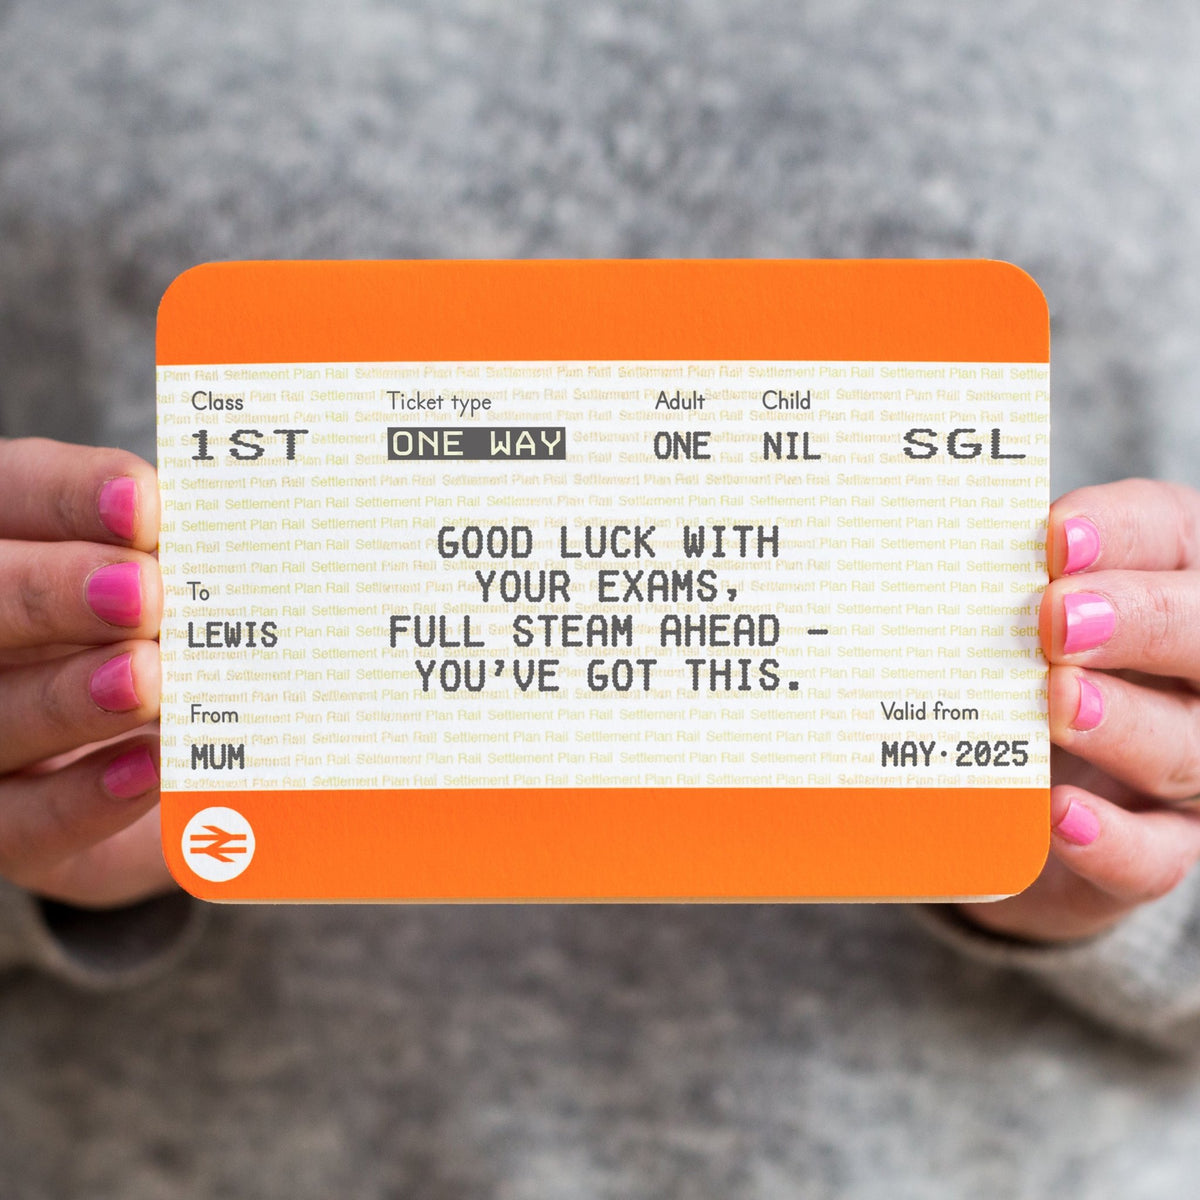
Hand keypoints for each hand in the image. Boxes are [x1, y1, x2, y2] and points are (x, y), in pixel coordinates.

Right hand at [0, 438, 167, 906]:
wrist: (165, 774)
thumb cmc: (172, 647)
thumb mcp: (176, 593)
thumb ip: (183, 563)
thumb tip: (241, 542)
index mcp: (17, 548)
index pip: (16, 496)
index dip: (69, 497)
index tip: (146, 503)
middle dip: (56, 592)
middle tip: (144, 592)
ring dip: (73, 696)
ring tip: (148, 679)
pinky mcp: (12, 827)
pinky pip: (28, 821)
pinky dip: (87, 797)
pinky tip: (150, 767)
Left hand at [961, 479, 1199, 941]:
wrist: (1012, 801)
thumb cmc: (1013, 672)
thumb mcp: (1009, 615)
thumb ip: (1002, 581)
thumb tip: (950, 555)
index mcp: (1165, 581)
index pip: (1168, 537)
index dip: (1120, 536)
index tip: (1055, 539)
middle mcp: (1194, 672)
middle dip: (1139, 622)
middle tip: (1059, 619)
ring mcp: (1186, 763)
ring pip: (1187, 749)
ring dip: (1124, 724)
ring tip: (1058, 703)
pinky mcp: (1155, 846)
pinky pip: (1155, 856)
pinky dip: (1112, 839)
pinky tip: (1061, 816)